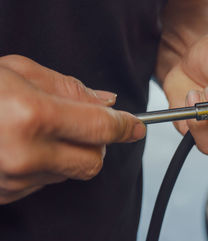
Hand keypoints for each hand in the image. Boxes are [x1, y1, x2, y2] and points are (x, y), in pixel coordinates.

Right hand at [0, 55, 145, 203]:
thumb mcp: (20, 71)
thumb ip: (71, 89)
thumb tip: (109, 102)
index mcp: (31, 116)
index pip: (102, 128)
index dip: (126, 126)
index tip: (137, 126)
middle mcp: (23, 154)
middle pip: (93, 162)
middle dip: (98, 144)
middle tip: (86, 125)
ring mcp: (12, 179)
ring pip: (69, 173)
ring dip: (68, 153)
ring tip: (39, 130)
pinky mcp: (3, 194)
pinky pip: (43, 183)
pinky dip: (45, 166)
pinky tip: (23, 146)